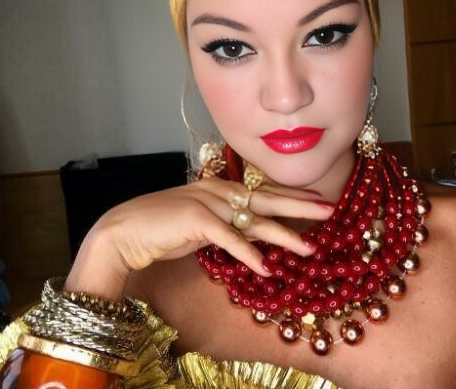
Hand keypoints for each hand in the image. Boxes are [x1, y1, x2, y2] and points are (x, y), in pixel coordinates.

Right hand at [91, 177, 334, 277]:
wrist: (125, 230)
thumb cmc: (162, 228)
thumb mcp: (202, 223)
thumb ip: (228, 223)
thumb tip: (255, 234)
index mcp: (220, 187)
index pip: (263, 191)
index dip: (291, 196)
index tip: (317, 200)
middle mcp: (218, 190)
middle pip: (267, 197)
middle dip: (300, 204)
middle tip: (330, 209)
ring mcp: (207, 202)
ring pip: (254, 219)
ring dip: (284, 235)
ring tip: (310, 248)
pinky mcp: (196, 219)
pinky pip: (229, 238)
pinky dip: (248, 253)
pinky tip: (266, 268)